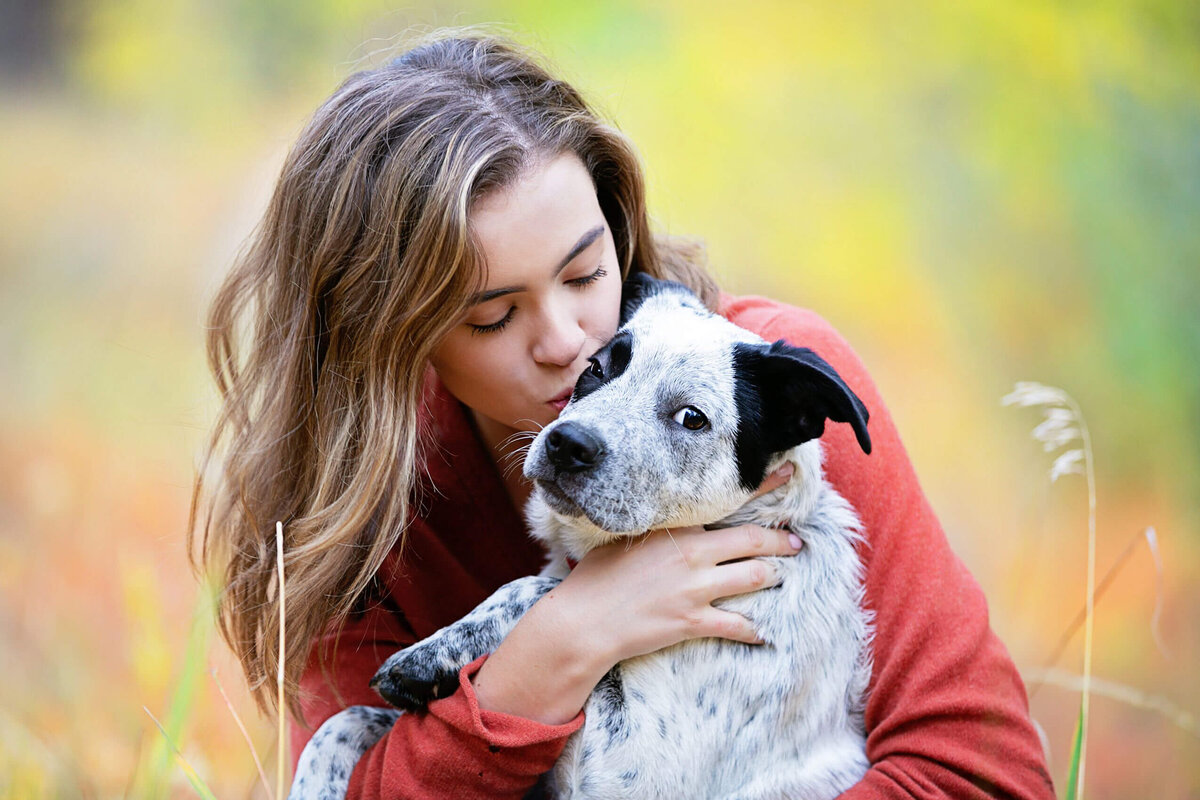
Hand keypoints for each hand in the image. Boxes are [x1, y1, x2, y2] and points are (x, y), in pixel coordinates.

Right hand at [562, 461, 799, 663]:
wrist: (585, 620)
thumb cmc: (597, 577)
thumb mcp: (628, 538)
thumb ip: (661, 530)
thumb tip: (678, 523)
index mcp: (678, 529)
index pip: (729, 501)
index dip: (765, 487)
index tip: (789, 474)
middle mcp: (693, 555)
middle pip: (753, 542)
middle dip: (782, 542)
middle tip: (797, 543)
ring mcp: (696, 589)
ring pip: (754, 577)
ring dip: (773, 577)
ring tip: (780, 578)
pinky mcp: (693, 621)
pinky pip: (738, 625)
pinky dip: (754, 630)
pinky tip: (763, 634)